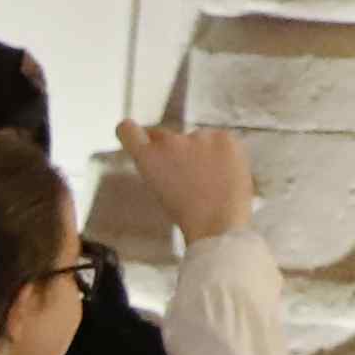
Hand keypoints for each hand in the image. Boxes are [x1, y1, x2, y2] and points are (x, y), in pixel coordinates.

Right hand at [123, 117, 255, 242]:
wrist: (219, 224)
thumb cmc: (189, 215)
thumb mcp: (160, 189)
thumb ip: (159, 165)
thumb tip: (169, 153)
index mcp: (147, 158)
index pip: (127, 130)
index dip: (131, 131)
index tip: (138, 135)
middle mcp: (168, 142)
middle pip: (165, 137)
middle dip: (173, 150)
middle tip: (188, 173)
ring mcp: (197, 136)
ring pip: (197, 140)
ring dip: (202, 153)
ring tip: (213, 182)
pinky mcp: (223, 137)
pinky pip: (221, 141)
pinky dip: (225, 154)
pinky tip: (227, 174)